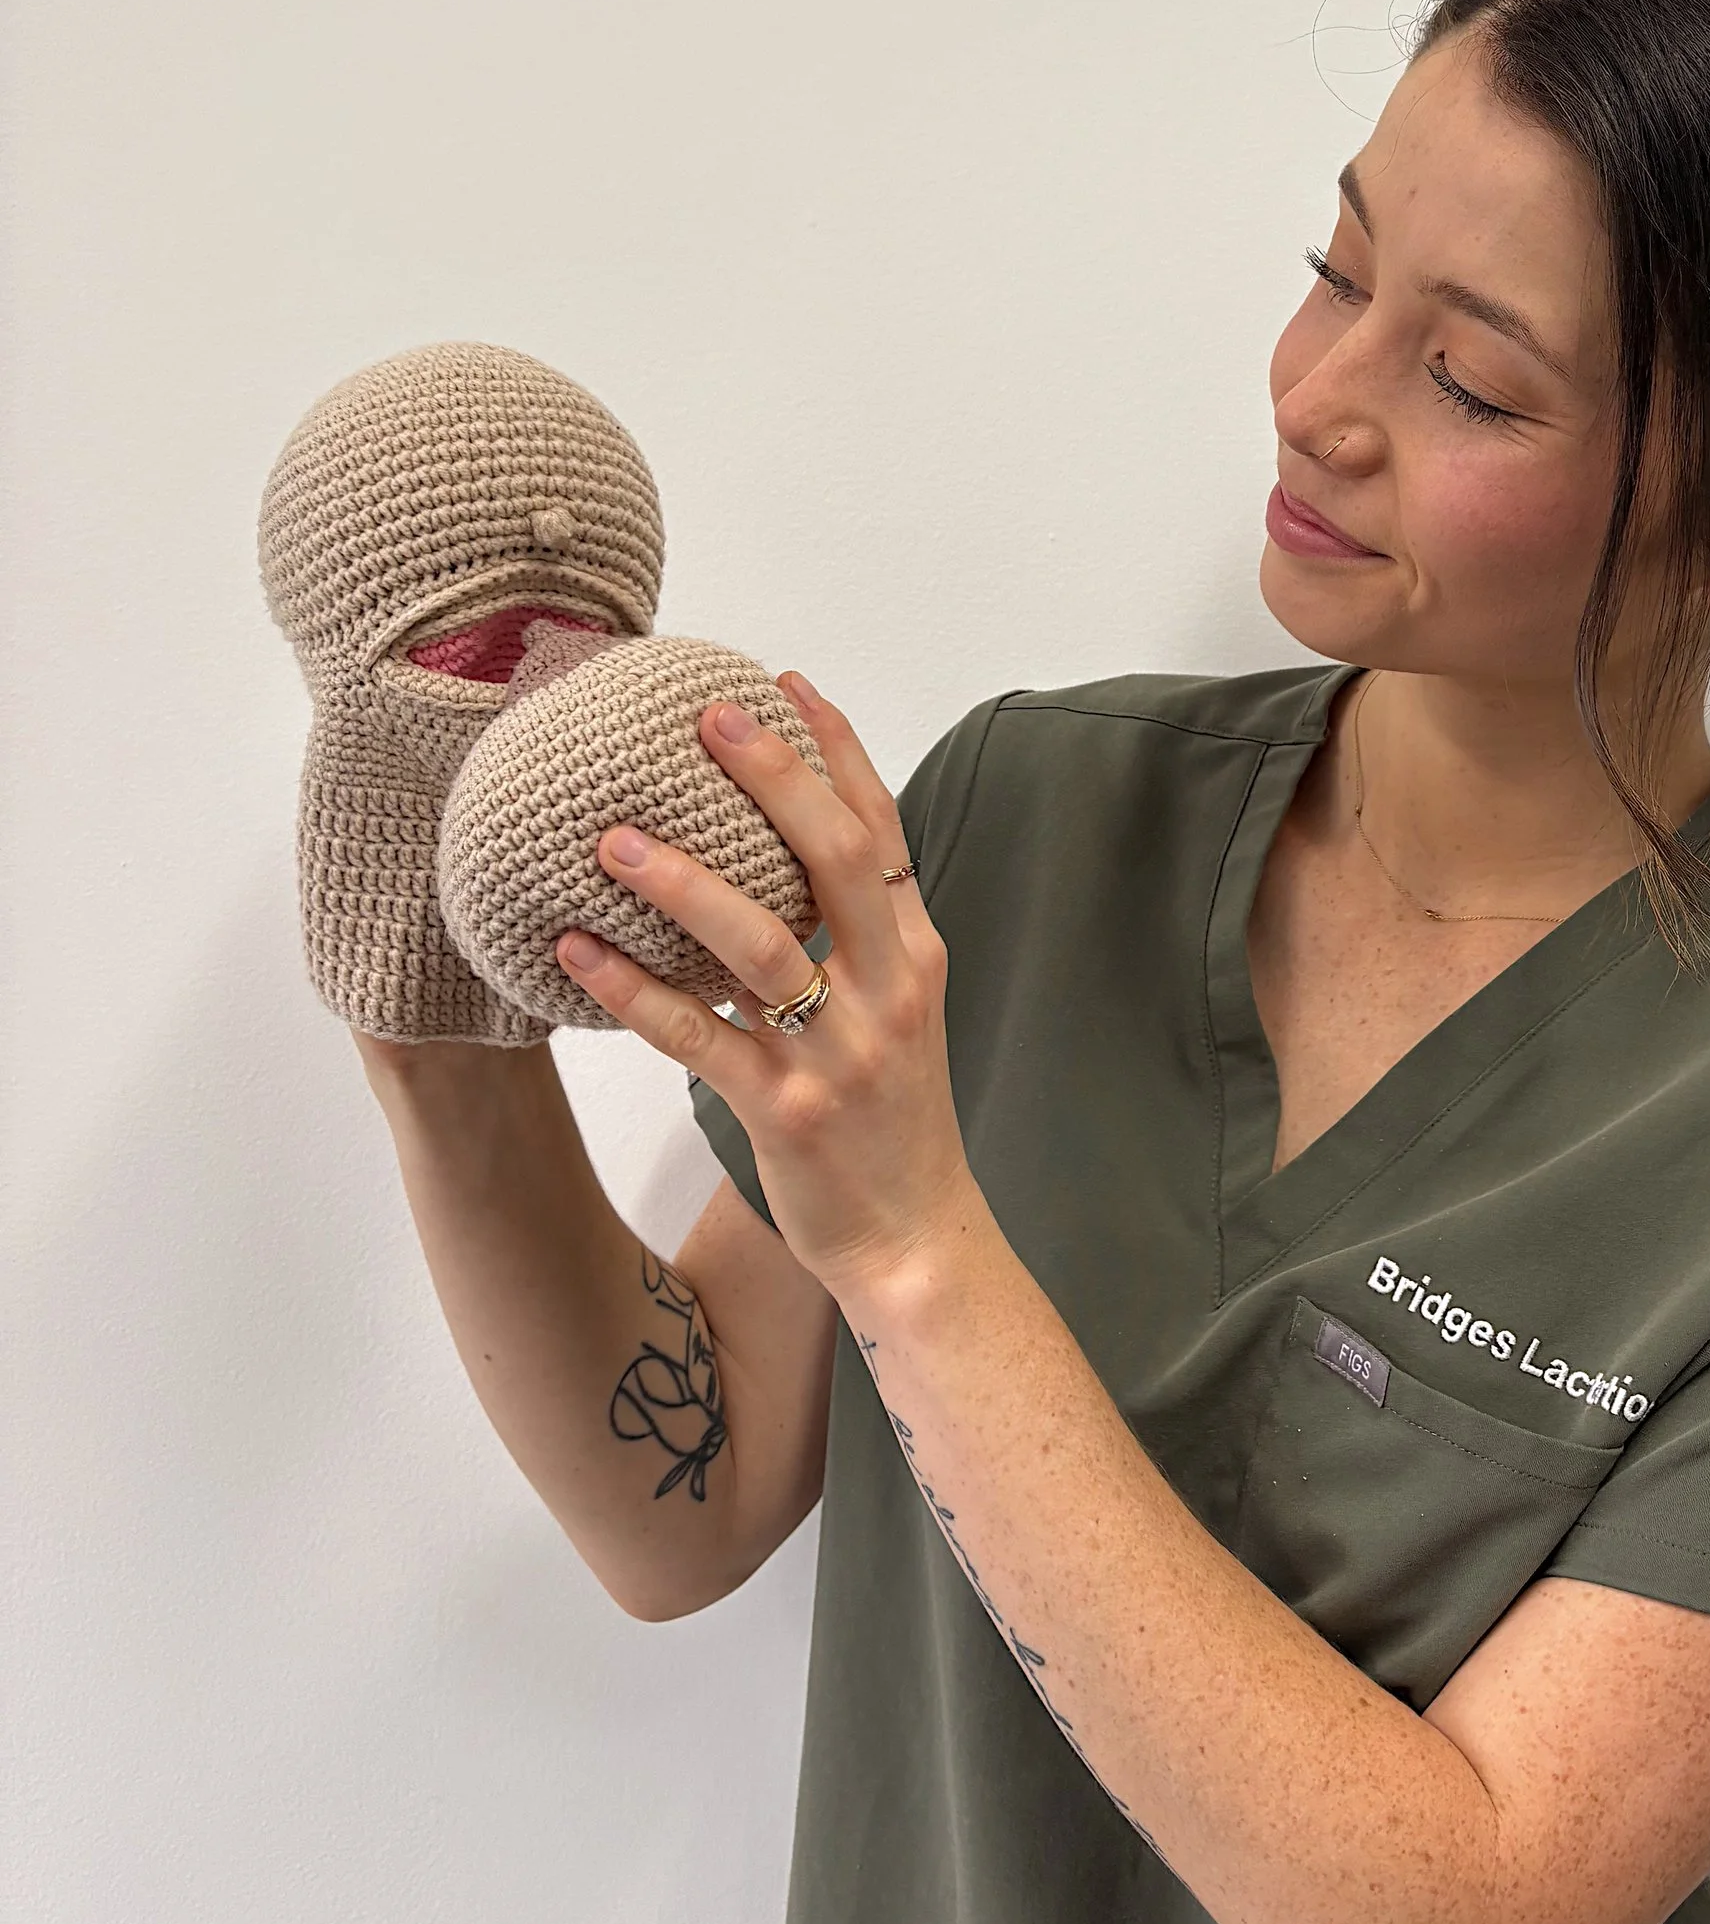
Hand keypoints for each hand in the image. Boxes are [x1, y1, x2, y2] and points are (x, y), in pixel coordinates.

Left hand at [551, 675, 977, 1295]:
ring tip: (612, 838)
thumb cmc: (893, 1119)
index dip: (836, 750)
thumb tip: (776, 858)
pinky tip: (579, 950)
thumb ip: (856, 939)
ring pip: (761, 945)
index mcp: (916, 954)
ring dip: (683, 884)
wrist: (917, 1240)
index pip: (881, 831)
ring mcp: (840, 1051)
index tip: (784, 683)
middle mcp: (889, 989)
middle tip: (706, 718)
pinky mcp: (786, 1111)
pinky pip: (700, 1037)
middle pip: (832, 859)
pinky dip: (636, 991)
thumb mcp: (898, 1012)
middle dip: (771, 778)